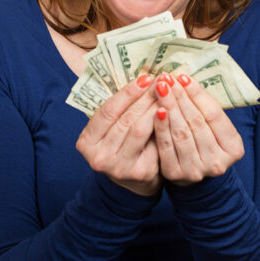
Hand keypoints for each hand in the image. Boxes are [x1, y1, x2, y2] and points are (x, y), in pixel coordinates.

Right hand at [76, 74, 161, 195]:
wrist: (130, 182)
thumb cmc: (120, 146)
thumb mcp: (110, 130)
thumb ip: (119, 110)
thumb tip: (144, 79)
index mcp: (86, 142)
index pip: (108, 111)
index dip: (127, 92)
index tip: (145, 77)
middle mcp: (99, 157)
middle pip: (125, 119)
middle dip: (145, 97)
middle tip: (162, 81)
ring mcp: (119, 167)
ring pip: (140, 129)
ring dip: (156, 107)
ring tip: (168, 93)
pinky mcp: (140, 173)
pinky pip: (154, 143)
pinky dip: (163, 125)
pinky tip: (173, 112)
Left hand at [153, 73, 244, 185]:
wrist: (191, 173)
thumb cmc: (203, 142)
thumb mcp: (213, 128)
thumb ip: (203, 108)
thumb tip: (183, 80)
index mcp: (233, 148)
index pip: (214, 115)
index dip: (198, 94)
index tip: (183, 77)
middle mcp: (217, 162)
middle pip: (196, 122)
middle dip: (180, 97)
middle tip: (167, 79)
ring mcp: (196, 170)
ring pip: (181, 132)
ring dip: (170, 107)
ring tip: (160, 89)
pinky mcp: (175, 174)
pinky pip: (166, 146)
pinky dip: (161, 126)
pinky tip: (156, 110)